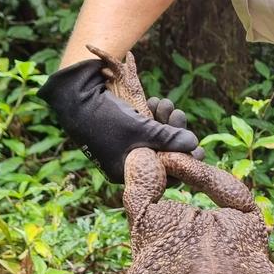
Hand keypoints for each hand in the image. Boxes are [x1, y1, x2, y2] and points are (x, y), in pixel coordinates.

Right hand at [38, 59, 200, 182]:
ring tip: (166, 104)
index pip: (163, 176)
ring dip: (165, 121)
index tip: (199, 150)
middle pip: (162, 154)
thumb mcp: (142, 130)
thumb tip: (194, 144)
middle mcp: (126, 162)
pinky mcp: (124, 130)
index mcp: (127, 172)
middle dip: (174, 133)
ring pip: (156, 138)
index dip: (183, 162)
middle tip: (179, 115)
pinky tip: (156, 102)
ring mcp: (125, 146)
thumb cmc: (106, 119)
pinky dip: (153, 116)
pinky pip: (146, 128)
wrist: (74, 97)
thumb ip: (169, 138)